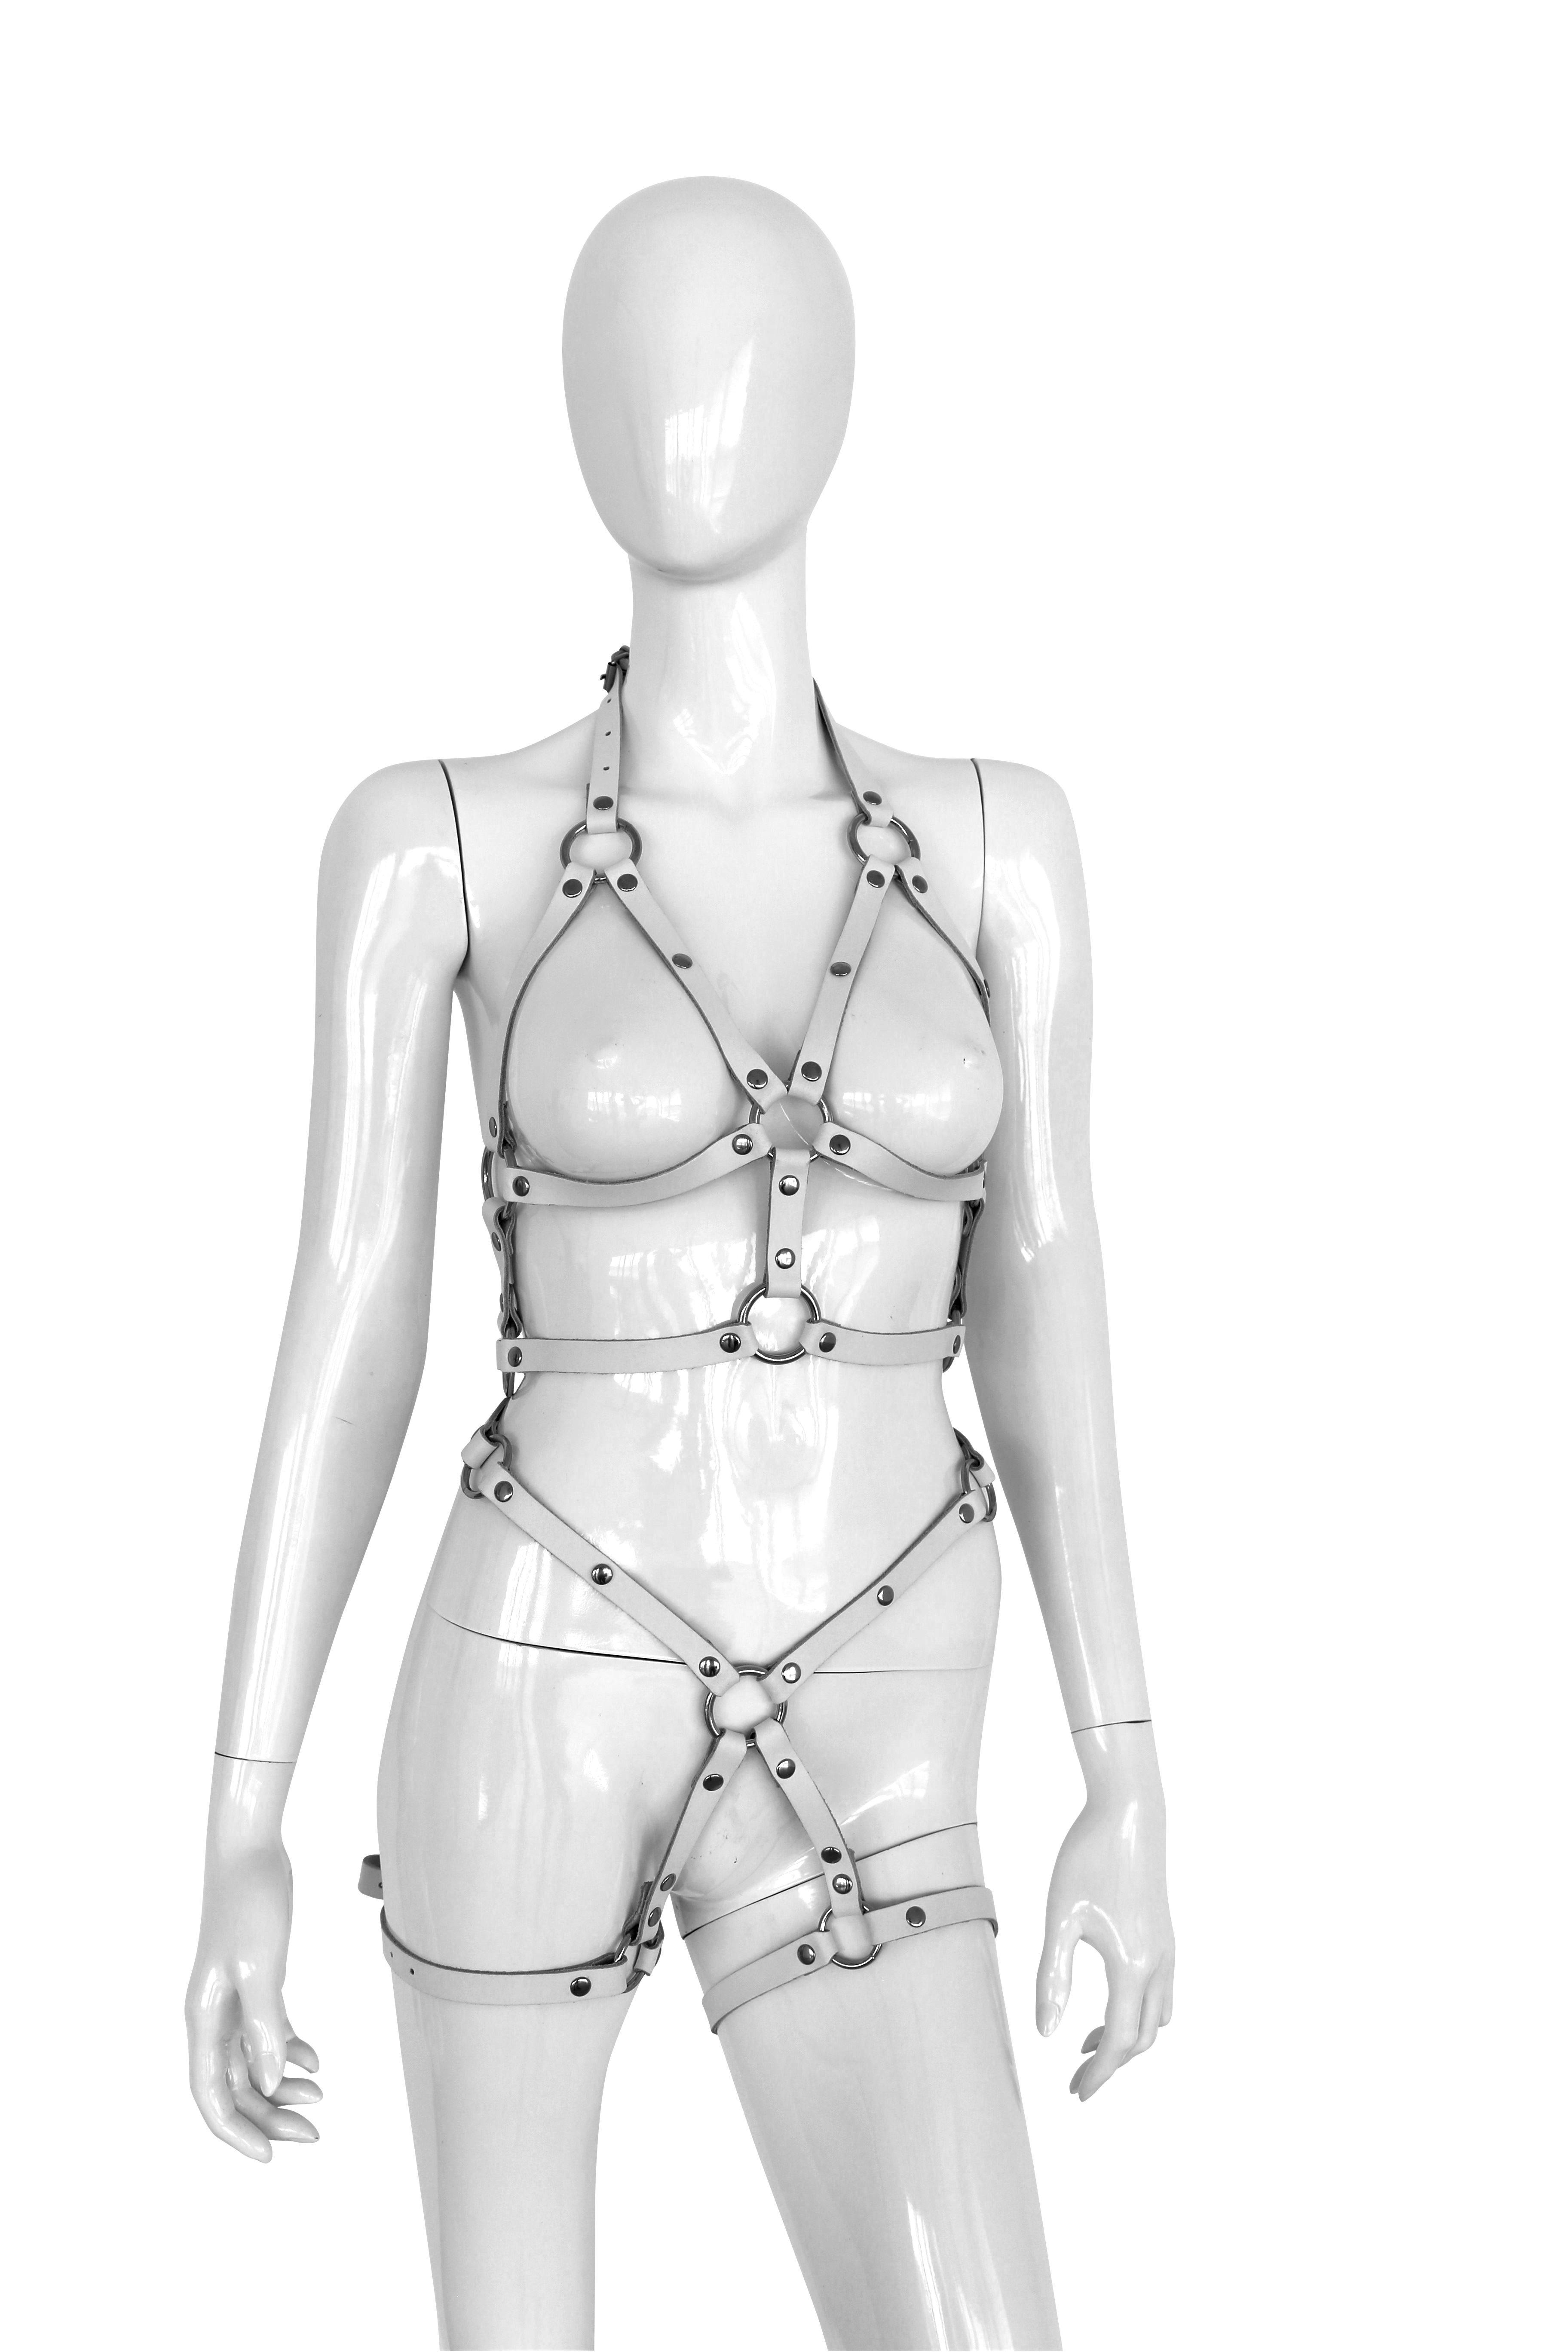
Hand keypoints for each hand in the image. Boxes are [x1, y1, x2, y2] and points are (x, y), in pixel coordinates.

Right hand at [186, 1760, 321, 2160]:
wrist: (250, 1851)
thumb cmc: (249, 1902)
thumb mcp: (259, 1966)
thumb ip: (264, 2025)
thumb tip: (274, 2080)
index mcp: (204, 2018)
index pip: (211, 2094)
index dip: (236, 2131)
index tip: (269, 2158)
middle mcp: (213, 2015)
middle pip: (236, 2086)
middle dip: (270, 2115)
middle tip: (314, 2132)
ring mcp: (233, 1999)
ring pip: (254, 2062)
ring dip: (283, 2086)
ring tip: (321, 2097)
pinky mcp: (255, 1981)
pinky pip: (267, 2032)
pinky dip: (290, 2049)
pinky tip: (316, 2059)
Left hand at [1037, 1721, 1174, 2099]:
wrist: (1130, 1813)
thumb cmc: (1089, 1859)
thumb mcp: (1061, 1919)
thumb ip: (1053, 1977)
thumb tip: (1047, 2033)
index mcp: (1133, 1967)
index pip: (1119, 2042)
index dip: (1098, 2075)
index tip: (1075, 2094)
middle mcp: (1159, 1965)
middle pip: (1142, 2038)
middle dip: (1112, 2065)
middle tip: (1077, 2080)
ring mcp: (1167, 1949)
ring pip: (1156, 2017)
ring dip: (1127, 2039)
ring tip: (1086, 2044)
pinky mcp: (1165, 1934)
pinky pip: (1161, 1992)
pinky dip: (1139, 2012)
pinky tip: (1109, 2002)